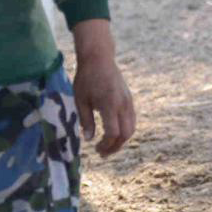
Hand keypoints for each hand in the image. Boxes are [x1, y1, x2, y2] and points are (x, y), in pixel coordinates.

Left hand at [71, 19, 134, 156]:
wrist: (99, 59)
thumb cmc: (86, 78)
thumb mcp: (80, 99)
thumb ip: (86, 120)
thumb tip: (89, 139)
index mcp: (110, 105)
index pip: (113, 132)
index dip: (106, 144)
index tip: (96, 149)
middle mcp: (123, 105)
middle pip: (126, 134)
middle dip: (116, 146)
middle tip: (103, 153)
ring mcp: (128, 102)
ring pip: (131, 128)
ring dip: (121, 139)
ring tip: (108, 145)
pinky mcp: (129, 100)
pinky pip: (131, 120)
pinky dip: (124, 130)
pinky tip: (113, 133)